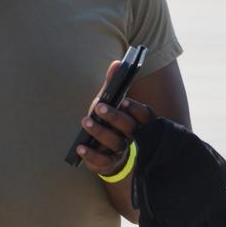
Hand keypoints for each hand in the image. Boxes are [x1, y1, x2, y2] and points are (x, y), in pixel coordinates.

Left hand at [76, 61, 154, 176]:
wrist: (110, 155)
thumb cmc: (111, 122)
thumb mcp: (112, 103)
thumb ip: (113, 84)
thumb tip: (117, 62)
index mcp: (139, 122)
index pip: (145, 117)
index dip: (136, 109)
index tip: (124, 100)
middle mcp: (133, 138)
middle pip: (129, 128)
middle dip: (114, 117)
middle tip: (98, 106)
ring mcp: (122, 152)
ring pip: (114, 143)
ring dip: (99, 132)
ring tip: (85, 121)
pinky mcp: (109, 164)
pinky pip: (102, 161)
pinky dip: (91, 155)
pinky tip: (79, 147)